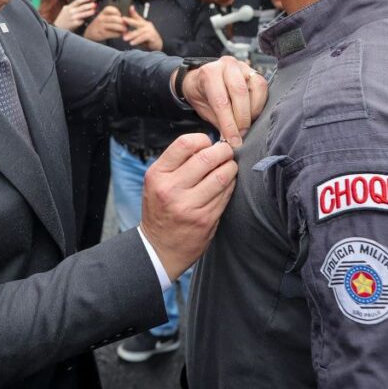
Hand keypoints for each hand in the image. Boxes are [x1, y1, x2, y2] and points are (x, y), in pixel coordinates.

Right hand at [53, 0, 96, 30]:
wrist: (58, 28)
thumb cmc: (63, 18)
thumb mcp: (65, 10)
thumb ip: (72, 6)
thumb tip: (82, 2)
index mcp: (69, 7)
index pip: (78, 1)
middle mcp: (71, 12)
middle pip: (82, 7)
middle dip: (90, 5)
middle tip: (95, 4)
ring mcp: (73, 18)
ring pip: (84, 14)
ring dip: (90, 12)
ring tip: (94, 11)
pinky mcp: (75, 24)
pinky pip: (82, 21)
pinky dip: (86, 20)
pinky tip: (89, 19)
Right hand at [83, 5, 126, 41]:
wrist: (90, 32)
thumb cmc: (100, 23)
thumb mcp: (104, 16)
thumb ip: (113, 14)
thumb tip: (126, 14)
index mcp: (103, 12)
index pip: (110, 9)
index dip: (117, 12)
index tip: (121, 15)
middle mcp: (101, 18)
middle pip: (115, 18)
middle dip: (123, 21)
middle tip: (126, 23)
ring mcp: (102, 26)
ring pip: (115, 26)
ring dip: (122, 28)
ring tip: (125, 29)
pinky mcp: (103, 33)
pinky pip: (114, 33)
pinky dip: (119, 34)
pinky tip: (120, 33)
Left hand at [122, 7, 162, 50]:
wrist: (157, 44)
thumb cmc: (147, 39)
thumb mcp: (139, 34)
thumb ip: (132, 32)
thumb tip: (123, 33)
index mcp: (143, 23)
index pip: (138, 17)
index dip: (134, 12)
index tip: (130, 7)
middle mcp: (147, 25)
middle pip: (137, 22)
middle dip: (130, 20)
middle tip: (123, 19)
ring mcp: (150, 30)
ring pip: (139, 31)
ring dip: (131, 35)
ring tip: (124, 38)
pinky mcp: (152, 36)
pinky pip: (143, 37)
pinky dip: (137, 40)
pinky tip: (132, 43)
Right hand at [140, 133, 237, 279]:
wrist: (159, 248)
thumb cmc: (160, 209)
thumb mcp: (156, 182)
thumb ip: (177, 163)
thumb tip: (207, 143)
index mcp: (157, 175)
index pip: (185, 143)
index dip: (203, 140)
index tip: (208, 144)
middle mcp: (171, 189)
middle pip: (207, 157)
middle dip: (223, 151)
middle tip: (227, 152)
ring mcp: (189, 206)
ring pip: (222, 176)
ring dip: (231, 168)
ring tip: (230, 167)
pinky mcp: (205, 219)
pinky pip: (226, 194)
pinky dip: (231, 185)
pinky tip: (227, 184)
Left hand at [180, 56, 267, 147]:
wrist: (202, 79)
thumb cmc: (201, 94)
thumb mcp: (203, 109)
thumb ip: (219, 122)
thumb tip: (232, 140)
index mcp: (209, 73)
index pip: (221, 101)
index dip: (229, 124)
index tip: (234, 140)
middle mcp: (227, 65)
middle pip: (240, 92)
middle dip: (243, 118)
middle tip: (242, 134)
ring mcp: (243, 66)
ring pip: (256, 87)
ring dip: (254, 111)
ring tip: (247, 124)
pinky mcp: (255, 72)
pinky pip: (263, 88)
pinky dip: (260, 104)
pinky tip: (253, 115)